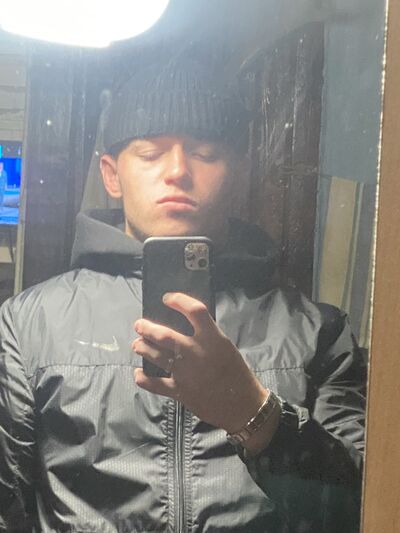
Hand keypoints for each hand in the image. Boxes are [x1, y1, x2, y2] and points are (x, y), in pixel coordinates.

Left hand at [133, 292, 279, 451]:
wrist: (243, 404)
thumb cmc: (237, 373)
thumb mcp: (225, 347)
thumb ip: (207, 336)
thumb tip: (186, 326)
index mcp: (212, 338)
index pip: (194, 311)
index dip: (178, 301)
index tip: (167, 299)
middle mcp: (196, 352)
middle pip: (165, 335)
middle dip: (147, 328)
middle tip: (139, 325)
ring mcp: (186, 372)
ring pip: (157, 356)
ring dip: (143, 348)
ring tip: (137, 345)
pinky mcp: (180, 391)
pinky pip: (156, 384)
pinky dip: (144, 379)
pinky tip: (139, 374)